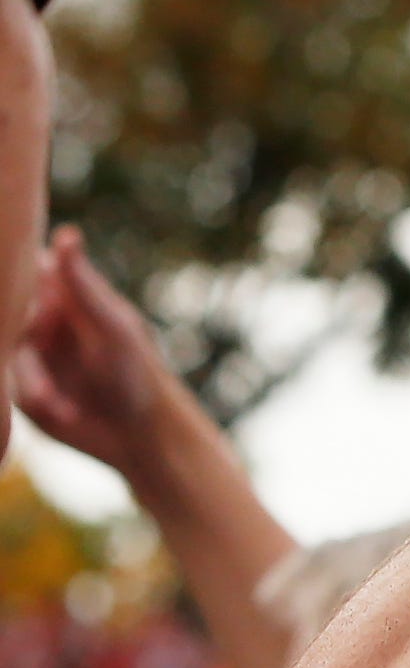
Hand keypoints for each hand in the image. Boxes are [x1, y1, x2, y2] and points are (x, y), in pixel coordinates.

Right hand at [16, 226, 181, 472]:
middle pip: (4, 308)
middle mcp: (34, 318)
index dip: (16, 277)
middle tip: (45, 343)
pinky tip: (62, 412)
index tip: (41, 309)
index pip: (22, 267)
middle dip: (17, 327)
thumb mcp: (113, 327)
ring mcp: (21, 352)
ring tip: (59, 403)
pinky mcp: (15, 386)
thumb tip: (67, 234)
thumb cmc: (136, 371)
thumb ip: (83, 287)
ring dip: (31, 379)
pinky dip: (31, 398)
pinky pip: (3, 385)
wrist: (137, 433)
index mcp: (60, 294)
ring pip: (1, 350)